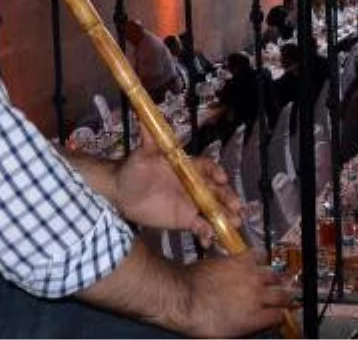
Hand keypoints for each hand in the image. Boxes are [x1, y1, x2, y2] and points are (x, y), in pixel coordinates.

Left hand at [115, 127, 240, 244]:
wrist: (121, 193)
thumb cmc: (134, 169)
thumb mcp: (142, 154)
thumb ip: (148, 140)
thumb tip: (145, 118)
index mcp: (188, 167)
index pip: (207, 168)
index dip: (216, 173)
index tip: (222, 178)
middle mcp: (194, 185)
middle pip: (217, 191)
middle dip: (228, 198)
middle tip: (235, 207)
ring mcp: (191, 203)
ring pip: (213, 209)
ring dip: (224, 216)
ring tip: (233, 224)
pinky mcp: (185, 220)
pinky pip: (201, 226)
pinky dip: (207, 232)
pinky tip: (209, 239)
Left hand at [174, 251, 292, 337]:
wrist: (183, 296)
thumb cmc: (199, 320)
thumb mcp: (225, 336)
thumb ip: (246, 330)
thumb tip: (255, 326)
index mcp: (255, 318)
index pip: (280, 316)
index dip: (281, 316)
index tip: (279, 315)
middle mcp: (259, 296)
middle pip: (283, 295)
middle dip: (286, 297)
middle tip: (285, 297)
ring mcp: (251, 276)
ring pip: (275, 275)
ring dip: (275, 279)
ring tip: (273, 280)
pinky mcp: (241, 260)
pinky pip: (259, 255)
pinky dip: (261, 258)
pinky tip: (258, 262)